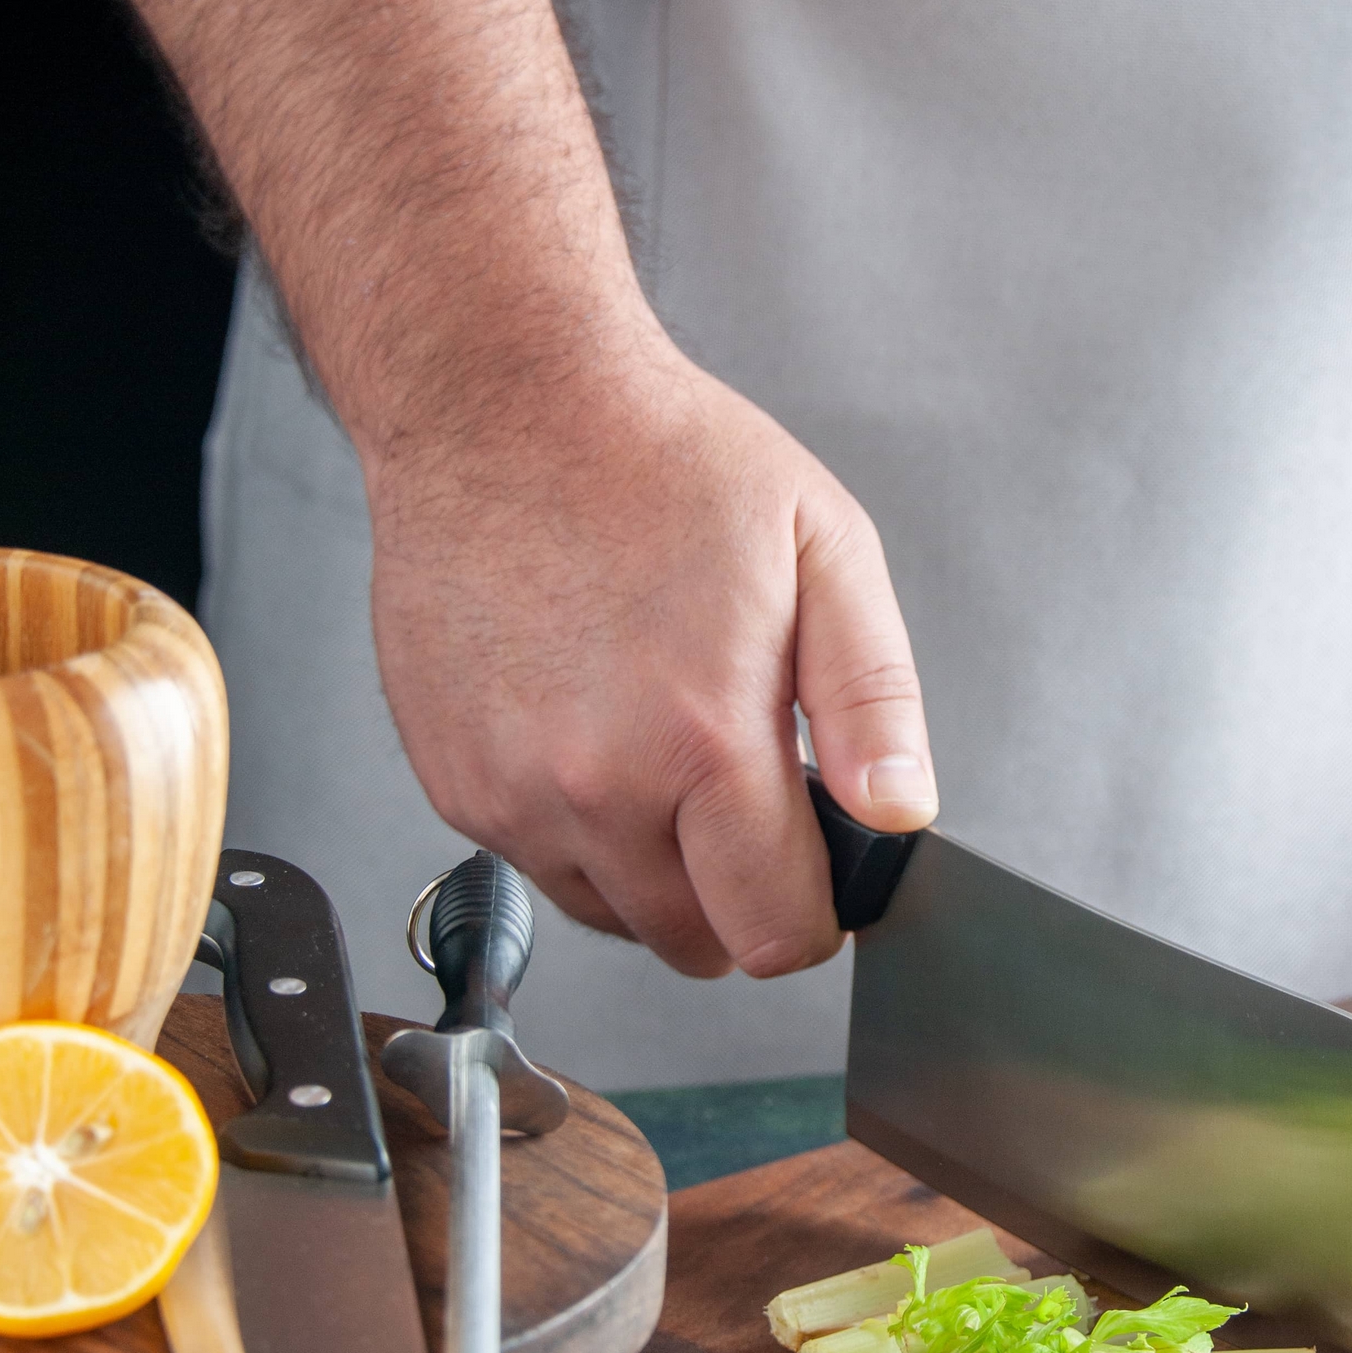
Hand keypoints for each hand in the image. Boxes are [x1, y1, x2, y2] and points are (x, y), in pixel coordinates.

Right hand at [366, 346, 936, 977]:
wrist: (500, 405)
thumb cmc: (660, 463)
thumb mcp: (824, 552)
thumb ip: (874, 702)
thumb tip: (896, 815)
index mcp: (700, 740)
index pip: (773, 932)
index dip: (814, 918)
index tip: (818, 875)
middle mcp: (594, 788)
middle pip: (696, 946)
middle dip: (741, 899)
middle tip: (748, 804)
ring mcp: (511, 795)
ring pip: (616, 920)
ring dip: (659, 875)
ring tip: (667, 758)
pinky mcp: (455, 786)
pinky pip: (541, 870)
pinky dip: (582, 838)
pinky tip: (596, 740)